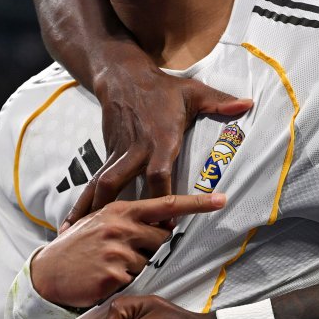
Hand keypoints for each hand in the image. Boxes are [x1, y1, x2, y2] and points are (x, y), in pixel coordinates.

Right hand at [33, 194, 226, 308]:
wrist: (48, 270)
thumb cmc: (79, 246)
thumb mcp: (103, 221)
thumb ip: (132, 218)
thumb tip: (164, 222)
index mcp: (121, 209)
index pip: (166, 204)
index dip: (197, 203)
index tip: (221, 199)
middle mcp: (121, 225)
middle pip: (162, 238)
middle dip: (149, 246)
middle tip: (121, 250)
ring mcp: (117, 249)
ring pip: (148, 260)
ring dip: (133, 266)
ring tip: (107, 263)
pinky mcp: (115, 274)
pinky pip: (135, 279)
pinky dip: (123, 281)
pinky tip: (103, 275)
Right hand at [61, 69, 250, 230]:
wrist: (123, 77)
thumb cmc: (163, 88)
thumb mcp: (194, 92)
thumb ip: (220, 101)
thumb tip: (248, 104)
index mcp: (160, 139)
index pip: (159, 174)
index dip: (162, 198)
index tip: (168, 222)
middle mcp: (136, 149)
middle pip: (120, 182)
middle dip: (120, 210)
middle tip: (124, 241)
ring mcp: (118, 153)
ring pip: (101, 185)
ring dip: (92, 210)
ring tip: (81, 238)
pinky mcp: (107, 155)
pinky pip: (93, 183)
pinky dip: (82, 205)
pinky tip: (70, 226)